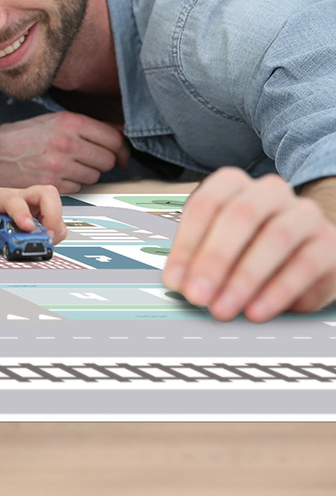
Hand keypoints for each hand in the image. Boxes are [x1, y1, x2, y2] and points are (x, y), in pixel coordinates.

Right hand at [0, 112, 129, 192]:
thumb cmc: (21, 136)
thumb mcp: (53, 121)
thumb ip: (85, 126)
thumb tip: (119, 132)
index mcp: (70, 122)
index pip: (113, 139)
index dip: (122, 150)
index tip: (121, 155)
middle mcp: (67, 143)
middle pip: (108, 159)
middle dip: (103, 162)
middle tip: (91, 161)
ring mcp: (59, 165)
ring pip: (94, 176)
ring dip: (87, 174)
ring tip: (69, 167)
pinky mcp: (51, 184)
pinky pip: (78, 188)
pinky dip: (72, 185)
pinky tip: (58, 176)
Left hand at [0, 184, 66, 247]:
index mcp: (1, 196)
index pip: (14, 199)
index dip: (22, 212)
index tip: (26, 226)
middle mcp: (22, 198)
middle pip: (47, 194)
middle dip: (52, 214)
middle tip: (46, 234)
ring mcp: (34, 207)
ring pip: (56, 209)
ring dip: (55, 228)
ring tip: (43, 242)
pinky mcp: (42, 218)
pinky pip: (57, 224)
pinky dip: (54, 236)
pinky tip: (42, 242)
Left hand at [162, 168, 335, 321]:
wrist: (307, 253)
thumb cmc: (252, 246)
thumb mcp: (221, 248)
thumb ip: (198, 259)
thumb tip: (178, 283)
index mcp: (234, 184)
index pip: (206, 205)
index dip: (187, 244)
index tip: (175, 280)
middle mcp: (270, 192)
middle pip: (240, 216)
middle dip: (214, 259)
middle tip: (197, 295)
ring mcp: (303, 214)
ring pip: (275, 238)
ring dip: (244, 278)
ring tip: (224, 308)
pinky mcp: (329, 243)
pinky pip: (305, 265)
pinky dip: (277, 292)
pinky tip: (257, 311)